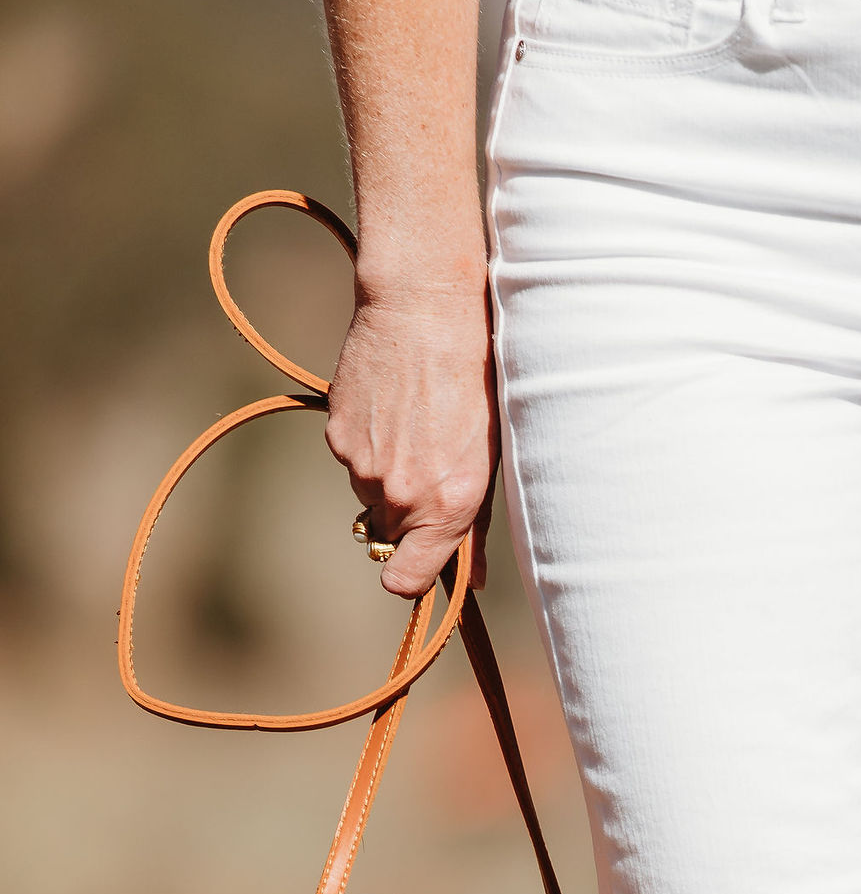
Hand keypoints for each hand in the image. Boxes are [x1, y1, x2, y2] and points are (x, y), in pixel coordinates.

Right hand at [324, 279, 497, 598]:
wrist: (424, 313)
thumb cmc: (475, 382)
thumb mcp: (490, 458)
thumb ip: (475, 526)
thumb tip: (471, 578)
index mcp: (447, 506)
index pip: (406, 580)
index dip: (411, 577)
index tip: (418, 566)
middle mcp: (401, 494)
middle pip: (390, 535)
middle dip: (407, 516)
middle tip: (429, 465)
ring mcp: (363, 466)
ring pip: (370, 494)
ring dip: (387, 475)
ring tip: (414, 424)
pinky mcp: (338, 436)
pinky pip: (351, 460)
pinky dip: (368, 443)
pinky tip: (392, 407)